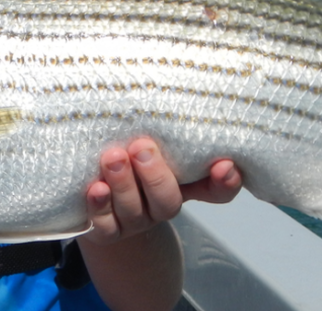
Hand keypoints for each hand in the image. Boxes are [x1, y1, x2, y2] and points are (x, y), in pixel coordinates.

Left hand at [80, 137, 241, 244]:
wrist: (96, 192)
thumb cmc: (127, 155)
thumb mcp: (152, 141)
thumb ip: (165, 128)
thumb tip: (173, 91)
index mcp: (181, 185)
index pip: (216, 191)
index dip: (225, 183)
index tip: (224, 164)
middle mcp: (159, 206)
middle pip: (167, 201)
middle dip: (155, 175)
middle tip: (142, 147)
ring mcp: (133, 221)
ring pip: (133, 210)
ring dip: (123, 184)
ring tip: (113, 157)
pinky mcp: (106, 231)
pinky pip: (105, 225)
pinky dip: (100, 206)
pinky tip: (95, 187)